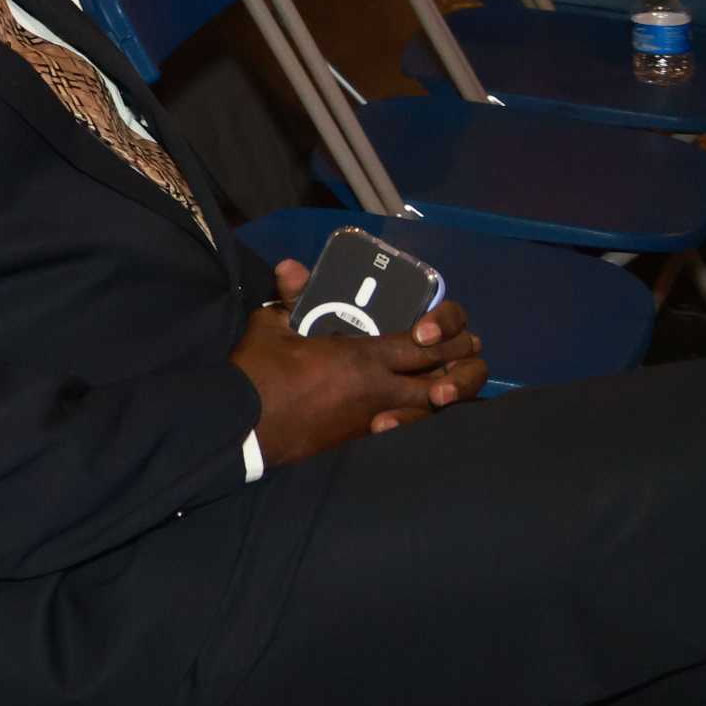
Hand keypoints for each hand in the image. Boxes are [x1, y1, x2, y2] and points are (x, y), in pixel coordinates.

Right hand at [231, 260, 485, 465]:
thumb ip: (293, 297)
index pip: (424, 345)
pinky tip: (420, 410)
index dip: (443, 332)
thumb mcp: (271, 327)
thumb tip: (292, 266)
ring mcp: (375, 419)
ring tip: (452, 383)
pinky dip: (420, 416)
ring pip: (434, 410)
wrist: (241, 428)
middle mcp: (381, 390)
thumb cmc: (258, 373)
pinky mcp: (363, 439)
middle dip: (462, 363)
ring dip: (449, 394)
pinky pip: (408, 426)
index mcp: (363, 358)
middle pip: (446, 380)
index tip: (438, 326)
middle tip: (465, 350)